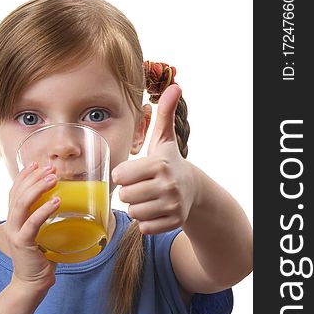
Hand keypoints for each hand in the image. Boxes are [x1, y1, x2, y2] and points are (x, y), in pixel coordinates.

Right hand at [5, 162, 60, 293]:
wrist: (31, 283)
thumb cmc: (40, 259)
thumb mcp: (42, 234)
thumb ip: (46, 221)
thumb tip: (66, 205)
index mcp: (15, 219)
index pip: (15, 191)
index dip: (24, 176)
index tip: (36, 164)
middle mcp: (12, 223)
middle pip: (18, 193)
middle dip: (33, 177)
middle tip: (50, 168)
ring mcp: (16, 232)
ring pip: (22, 203)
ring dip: (38, 188)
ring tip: (53, 179)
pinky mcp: (23, 243)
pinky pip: (32, 223)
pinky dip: (44, 210)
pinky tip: (56, 201)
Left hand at [112, 84, 197, 234]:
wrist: (193, 189)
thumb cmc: (169, 163)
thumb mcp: (164, 140)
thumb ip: (164, 115)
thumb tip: (175, 85)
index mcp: (159, 164)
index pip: (120, 175)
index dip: (122, 175)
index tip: (133, 172)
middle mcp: (167, 185)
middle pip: (125, 195)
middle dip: (129, 192)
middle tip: (141, 186)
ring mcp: (171, 205)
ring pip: (133, 212)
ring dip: (136, 207)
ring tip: (147, 198)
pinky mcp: (173, 222)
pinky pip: (144, 227)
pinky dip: (146, 222)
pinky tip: (154, 210)